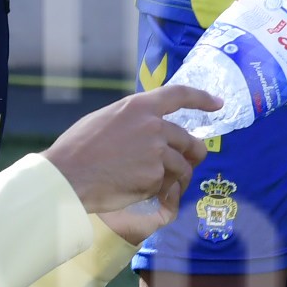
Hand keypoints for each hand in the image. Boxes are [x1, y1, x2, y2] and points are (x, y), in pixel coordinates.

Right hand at [46, 80, 211, 235]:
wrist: (68, 175)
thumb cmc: (78, 148)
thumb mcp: (106, 119)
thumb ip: (132, 119)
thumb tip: (147, 127)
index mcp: (139, 106)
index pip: (180, 94)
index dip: (202, 98)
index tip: (218, 103)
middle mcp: (154, 126)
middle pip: (189, 140)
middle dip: (194, 154)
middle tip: (191, 162)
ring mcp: (157, 153)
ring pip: (182, 166)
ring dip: (176, 178)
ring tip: (160, 185)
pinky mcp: (155, 177)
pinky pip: (166, 185)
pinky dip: (159, 191)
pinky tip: (140, 192)